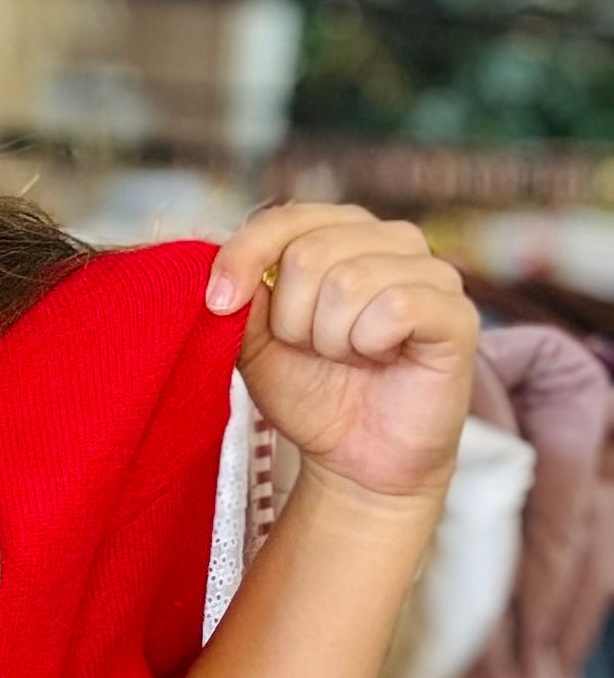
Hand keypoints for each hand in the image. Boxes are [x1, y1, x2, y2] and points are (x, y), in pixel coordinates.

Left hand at [207, 201, 478, 507]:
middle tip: (313, 351)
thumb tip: (226, 272)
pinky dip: (371, 344)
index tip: (219, 304)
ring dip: (331, 339)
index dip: (244, 257)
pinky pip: (395, 306)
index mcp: (341, 233)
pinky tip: (383, 359)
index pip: (284, 218)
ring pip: (348, 282)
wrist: (355, 459)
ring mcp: (432, 272)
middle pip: (308, 254)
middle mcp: (391, 240)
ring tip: (350, 358)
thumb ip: (239, 296)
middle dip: (291, 320)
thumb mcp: (253, 341)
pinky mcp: (458, 313)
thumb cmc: (311, 390)